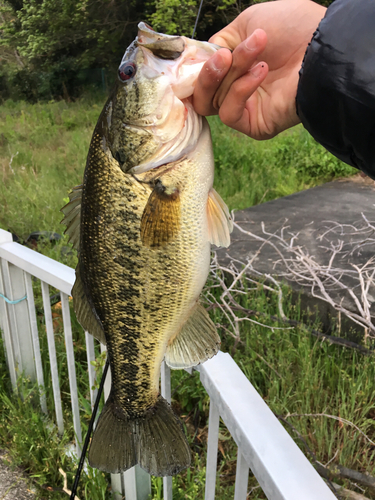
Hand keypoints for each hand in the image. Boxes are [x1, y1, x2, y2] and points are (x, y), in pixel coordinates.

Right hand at [193, 0, 326, 139]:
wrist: (319, 46)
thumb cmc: (290, 28)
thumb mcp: (245, 23)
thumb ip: (217, 43)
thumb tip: (199, 62)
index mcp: (233, 67)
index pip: (199, 78)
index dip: (194, 69)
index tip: (196, 57)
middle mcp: (236, 89)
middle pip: (201, 93)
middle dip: (210, 71)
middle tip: (225, 56)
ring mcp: (245, 108)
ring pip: (213, 101)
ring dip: (233, 72)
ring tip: (256, 51)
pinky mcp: (254, 124)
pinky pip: (229, 114)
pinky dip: (240, 91)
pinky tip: (262, 72)